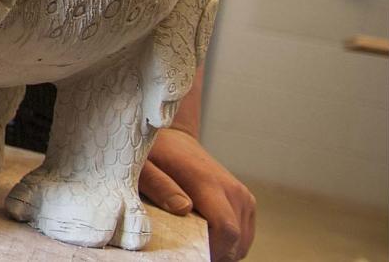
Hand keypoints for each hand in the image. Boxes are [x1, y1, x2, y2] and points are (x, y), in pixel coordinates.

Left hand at [139, 127, 254, 260]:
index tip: (186, 253)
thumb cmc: (154, 154)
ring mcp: (242, 196)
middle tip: (186, 252)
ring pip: (243, 241)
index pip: (226, 230)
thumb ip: (160, 187)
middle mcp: (232, 190)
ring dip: (222, 250)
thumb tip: (183, 208)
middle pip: (236, 241)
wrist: (174, 138)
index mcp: (208, 183)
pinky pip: (243, 234)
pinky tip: (205, 237)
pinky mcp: (245, 201)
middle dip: (214, 253)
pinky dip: (228, 243)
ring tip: (193, 244)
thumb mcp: (143, 167)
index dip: (209, 249)